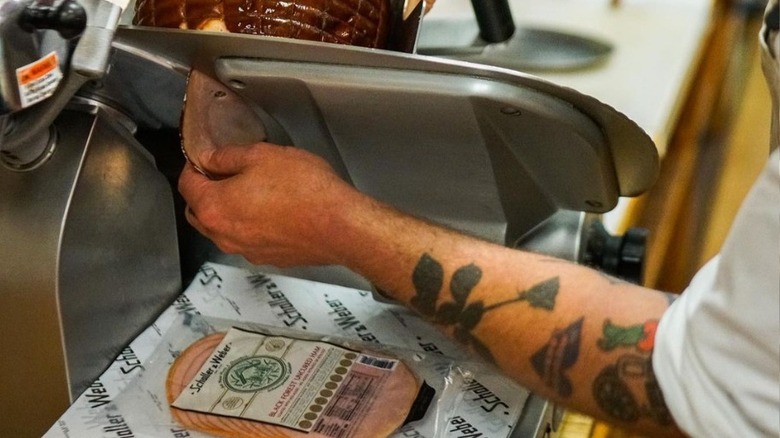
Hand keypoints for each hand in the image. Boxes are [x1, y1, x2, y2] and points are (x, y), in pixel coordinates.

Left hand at [178, 142, 360, 266]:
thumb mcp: (262, 156)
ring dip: (226, 211)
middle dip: (204, 192)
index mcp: (214, 207)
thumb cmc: (304, 190)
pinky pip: (247, 240)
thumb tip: (211, 159)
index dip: (193, 166)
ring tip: (250, 191)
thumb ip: (228, 156)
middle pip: (198, 212)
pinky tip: (270, 211)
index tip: (204, 158)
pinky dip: (249, 226)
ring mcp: (246, 251)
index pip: (186, 185)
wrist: (339, 226)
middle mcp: (224, 235)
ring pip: (222, 229)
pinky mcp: (268, 258)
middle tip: (223, 173)